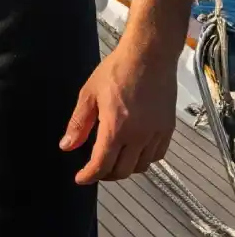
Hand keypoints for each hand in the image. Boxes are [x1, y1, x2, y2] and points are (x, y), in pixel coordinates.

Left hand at [59, 42, 177, 183]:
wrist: (148, 57)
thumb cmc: (116, 71)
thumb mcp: (89, 94)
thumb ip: (78, 123)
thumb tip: (67, 146)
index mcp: (116, 128)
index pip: (102, 164)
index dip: (89, 176)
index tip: (80, 179)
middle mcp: (138, 136)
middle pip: (122, 170)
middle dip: (106, 175)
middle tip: (94, 170)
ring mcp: (156, 134)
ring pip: (141, 166)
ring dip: (125, 169)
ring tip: (113, 160)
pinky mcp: (168, 128)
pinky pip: (157, 155)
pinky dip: (145, 160)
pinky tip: (134, 151)